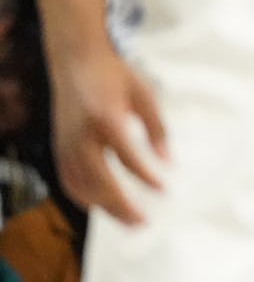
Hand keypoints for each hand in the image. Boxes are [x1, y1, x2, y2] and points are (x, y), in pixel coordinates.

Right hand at [51, 45, 166, 225]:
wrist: (76, 60)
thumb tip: (168, 160)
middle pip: (100, 180)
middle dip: (122, 205)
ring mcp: (66, 143)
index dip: (146, 176)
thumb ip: (157, 128)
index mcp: (105, 117)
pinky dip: (84, 196)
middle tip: (144, 222)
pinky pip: (68, 180)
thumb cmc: (115, 76)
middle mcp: (81, 134)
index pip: (127, 157)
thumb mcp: (145, 94)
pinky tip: (101, 206)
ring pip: (82, 186)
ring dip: (104, 207)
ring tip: (128, 221)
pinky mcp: (58, 147)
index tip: (164, 189)